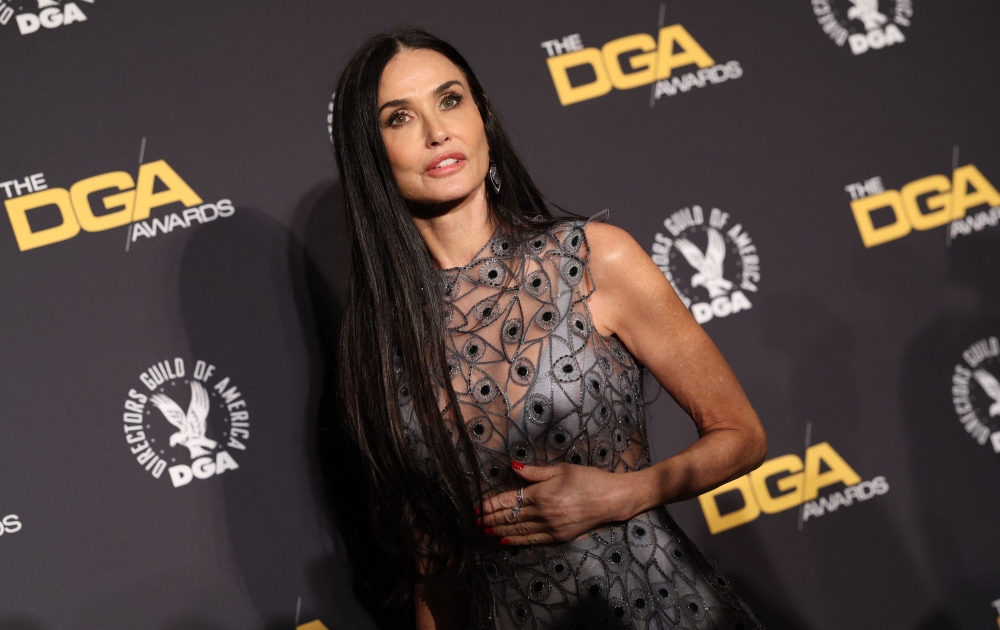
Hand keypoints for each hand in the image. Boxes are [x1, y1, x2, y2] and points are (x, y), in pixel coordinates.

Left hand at [476, 462, 637, 545]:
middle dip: (490, 519)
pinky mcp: (559, 536)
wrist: (611, 499)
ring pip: (519, 530)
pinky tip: (506, 540)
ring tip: (485, 532)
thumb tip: (513, 467)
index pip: (509, 501)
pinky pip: (533, 540)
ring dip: (499, 531)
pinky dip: (517, 541)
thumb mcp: (561, 469)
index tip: (476, 508)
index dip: (490, 505)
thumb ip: (535, 472)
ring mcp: (551, 527)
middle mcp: (543, 513)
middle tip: (474, 522)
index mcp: (541, 494)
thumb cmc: (588, 479)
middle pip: (510, 517)